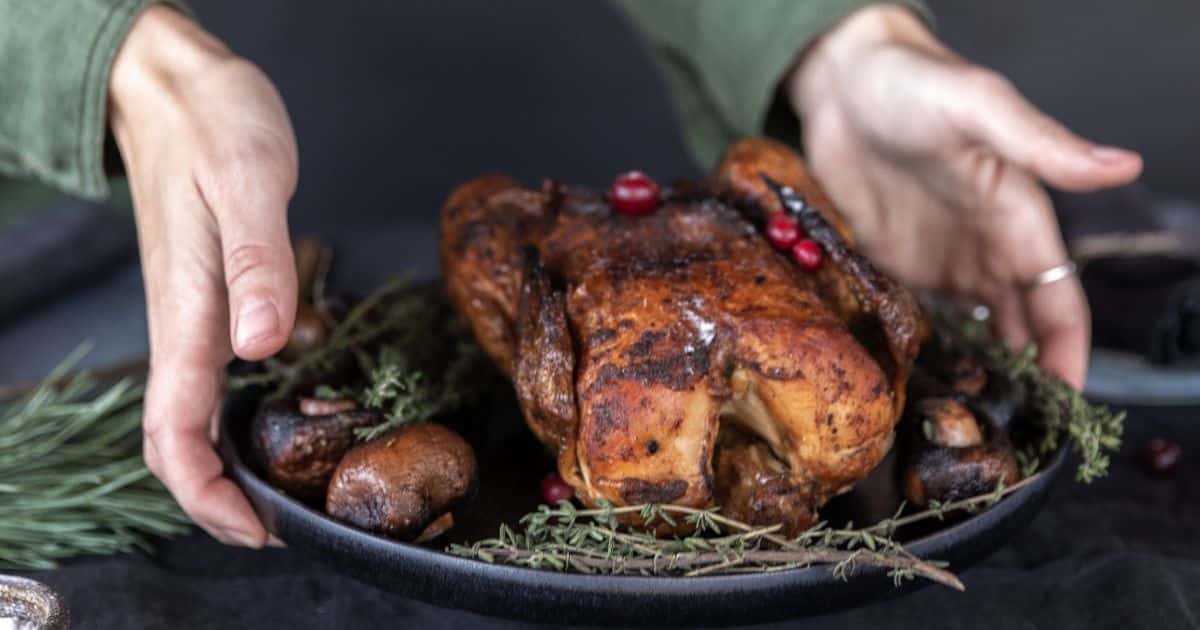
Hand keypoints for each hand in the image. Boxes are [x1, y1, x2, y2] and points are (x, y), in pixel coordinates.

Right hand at [109, 6, 297, 545]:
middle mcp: (184, 323)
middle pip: (177, 439)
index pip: (175, 428)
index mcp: (188, 308)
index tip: (254, 531)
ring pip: (191, 414)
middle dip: (219, 499)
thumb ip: (258, 264)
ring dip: (226, 467)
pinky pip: (209, 379)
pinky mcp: (208, 297)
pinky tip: (272, 424)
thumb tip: (262, 346)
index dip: (207, 493)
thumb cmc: (214, 124)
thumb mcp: (250, 180)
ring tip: (281, 498)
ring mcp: (192, 313)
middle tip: (280, 531)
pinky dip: (233, 421)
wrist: (177, 88)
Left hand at [786, 5, 1141, 388]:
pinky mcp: (892, 266)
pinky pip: (916, 319)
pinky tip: (913, 384)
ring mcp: (939, 263)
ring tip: (962, 421)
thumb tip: (1124, 165)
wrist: (842, 83)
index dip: (1067, 350)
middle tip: (1009, 432)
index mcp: (1018, 218)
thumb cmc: (915, 84)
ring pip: (971, 333)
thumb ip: (1043, 143)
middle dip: (1023, 380)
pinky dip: (922, 352)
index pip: (1057, 297)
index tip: (1065, 402)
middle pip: (1019, 329)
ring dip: (973, 372)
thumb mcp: (980, 108)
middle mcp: (985, 249)